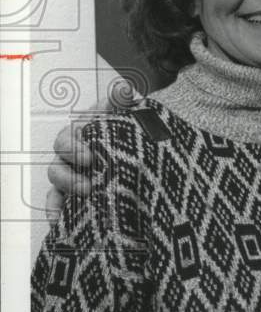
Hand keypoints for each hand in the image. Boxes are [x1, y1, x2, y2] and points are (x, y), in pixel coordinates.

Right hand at [46, 89, 132, 221]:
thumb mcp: (133, 114)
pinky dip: (58, 213)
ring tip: (88, 197)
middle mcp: (74, 154)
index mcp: (83, 134)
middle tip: (92, 182)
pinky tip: (62, 222)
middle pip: (58, 165)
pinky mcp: (78, 196)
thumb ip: (125, 102)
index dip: (74, 148)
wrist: (151, 148)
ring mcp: (75, 175)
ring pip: (58, 184)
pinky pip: (60, 206)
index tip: (91, 157)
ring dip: (69, 191)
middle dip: (71, 174)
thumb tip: (123, 90)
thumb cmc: (135, 130)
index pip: (68, 139)